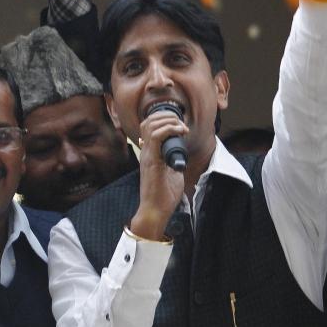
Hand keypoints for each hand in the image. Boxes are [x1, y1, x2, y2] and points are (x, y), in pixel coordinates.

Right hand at [131, 108, 187, 239]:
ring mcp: (147, 155)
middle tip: (181, 123)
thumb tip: (180, 156)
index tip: (179, 124)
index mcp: (149, 153)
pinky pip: (157, 137)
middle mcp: (145, 151)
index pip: (148, 126)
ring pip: (151, 125)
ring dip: (168, 121)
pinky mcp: (152, 161)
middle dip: (166, 116)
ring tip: (180, 126)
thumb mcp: (171, 173)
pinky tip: (179, 132)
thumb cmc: (163, 195)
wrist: (156, 210)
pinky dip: (169, 129)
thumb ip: (172, 162)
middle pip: (148, 121)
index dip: (162, 119)